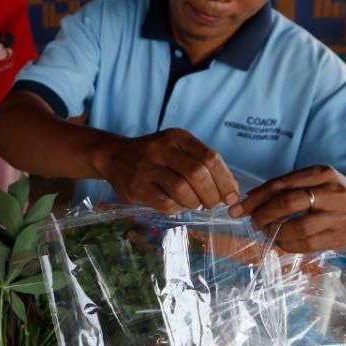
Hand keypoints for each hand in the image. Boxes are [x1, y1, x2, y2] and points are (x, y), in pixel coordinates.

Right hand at [90, 129, 239, 212]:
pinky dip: (177, 208)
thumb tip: (231, 190)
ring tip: (195, 205)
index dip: (225, 180)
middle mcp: (162, 149)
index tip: (231, 196)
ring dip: (195, 203)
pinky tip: (178, 205)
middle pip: (197, 173)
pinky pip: (165, 202)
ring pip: (181, 189)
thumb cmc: (154, 156)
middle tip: (213, 204)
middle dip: (212, 194)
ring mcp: (147, 168)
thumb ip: (202, 164)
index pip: (210, 158)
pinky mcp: (137, 187)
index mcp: (178, 138)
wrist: (114, 155)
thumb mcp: (177, 148)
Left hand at [228, 164, 345, 251]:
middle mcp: (332, 192)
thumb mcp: (314, 180)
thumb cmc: (333, 193)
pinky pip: (308, 243)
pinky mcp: (340, 236)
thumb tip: (250, 198)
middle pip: (288, 203)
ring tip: (266, 231)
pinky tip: (280, 241)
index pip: (280, 184)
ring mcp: (338, 216)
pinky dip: (288, 244)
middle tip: (252, 221)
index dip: (255, 198)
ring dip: (275, 232)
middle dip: (263, 214)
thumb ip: (286, 186)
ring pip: (298, 226)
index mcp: (322, 173)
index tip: (237, 208)